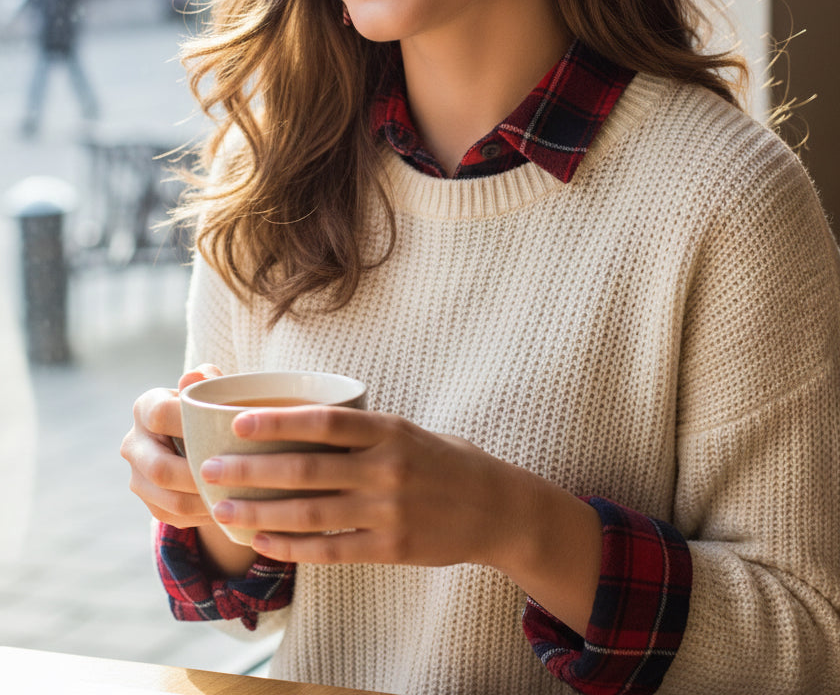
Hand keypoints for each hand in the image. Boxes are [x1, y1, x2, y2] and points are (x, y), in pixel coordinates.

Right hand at [121, 364, 222, 529]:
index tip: (226, 429)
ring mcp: (137, 477)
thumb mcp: (211, 389)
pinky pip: (176, 517)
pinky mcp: (150, 504)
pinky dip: (205, 514)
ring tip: (238, 496)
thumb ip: (207, 380)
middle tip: (236, 474)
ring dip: (205, 500)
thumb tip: (194, 376)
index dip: (191, 424)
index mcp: (145, 407)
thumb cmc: (211, 406)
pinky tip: (230, 506)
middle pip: (160, 468)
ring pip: (169, 500)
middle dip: (199, 474)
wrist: (199, 436)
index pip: (160, 416)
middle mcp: (134, 443)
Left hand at [198, 405, 524, 568]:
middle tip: (210, 469)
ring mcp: (388, 512)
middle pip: (306, 469)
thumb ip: (363, 430)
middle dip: (252, 470)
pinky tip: (264, 543)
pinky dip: (293, 548)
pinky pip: (332, 550)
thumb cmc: (446, 461)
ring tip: (224, 510)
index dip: (278, 421)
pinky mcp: (391, 549)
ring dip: (261, 512)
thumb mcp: (409, 431)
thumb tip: (301, 421)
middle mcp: (386, 469)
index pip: (324, 422)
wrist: (496, 509)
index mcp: (390, 430)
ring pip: (311, 513)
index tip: (237, 422)